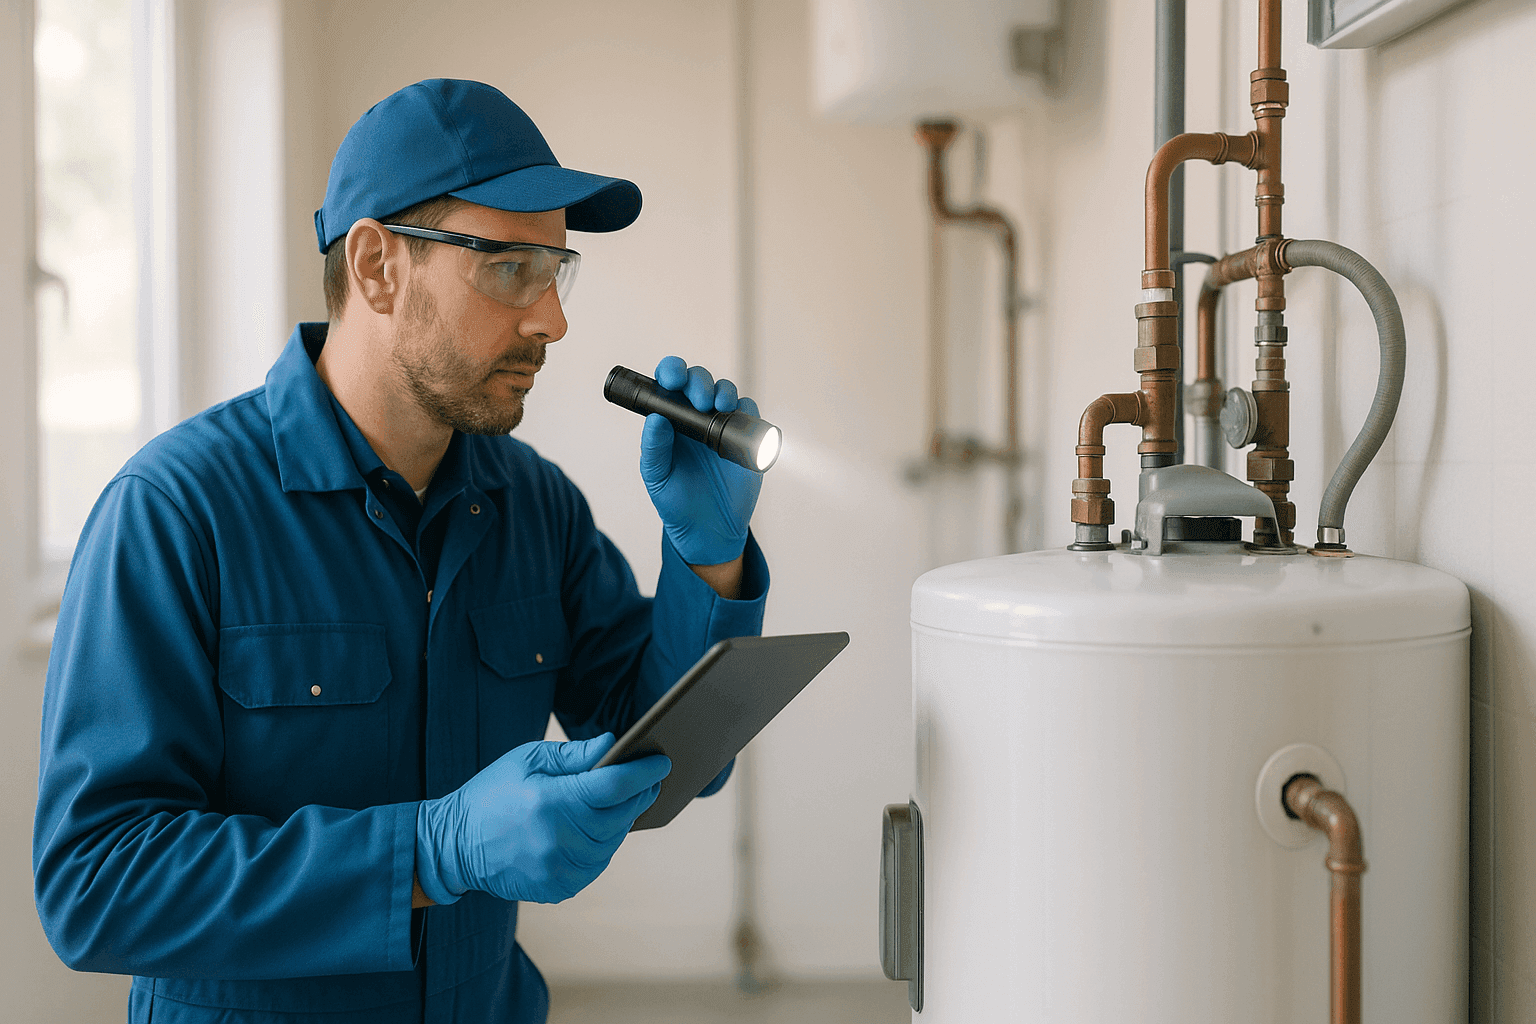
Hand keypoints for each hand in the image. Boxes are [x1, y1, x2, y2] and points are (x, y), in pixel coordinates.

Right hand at [416, 734, 669, 904]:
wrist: (454, 845)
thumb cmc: (492, 794)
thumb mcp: (527, 759)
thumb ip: (574, 755)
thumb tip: (613, 745)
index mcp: (550, 801)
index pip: (614, 785)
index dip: (644, 772)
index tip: (661, 761)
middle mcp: (558, 839)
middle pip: (620, 815)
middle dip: (640, 795)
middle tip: (651, 780)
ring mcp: (559, 868)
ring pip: (612, 842)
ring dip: (623, 821)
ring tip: (626, 802)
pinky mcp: (558, 888)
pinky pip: (597, 864)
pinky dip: (605, 845)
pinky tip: (600, 829)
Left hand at [639, 356, 763, 565]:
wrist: (708, 530)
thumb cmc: (676, 501)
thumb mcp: (657, 477)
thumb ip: (654, 449)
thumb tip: (655, 418)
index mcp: (670, 420)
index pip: (670, 383)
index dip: (672, 372)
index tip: (672, 379)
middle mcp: (696, 417)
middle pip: (700, 381)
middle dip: (700, 382)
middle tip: (700, 400)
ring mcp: (723, 426)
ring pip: (727, 392)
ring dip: (724, 391)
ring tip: (719, 407)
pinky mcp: (747, 439)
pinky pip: (750, 415)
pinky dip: (747, 411)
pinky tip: (739, 419)